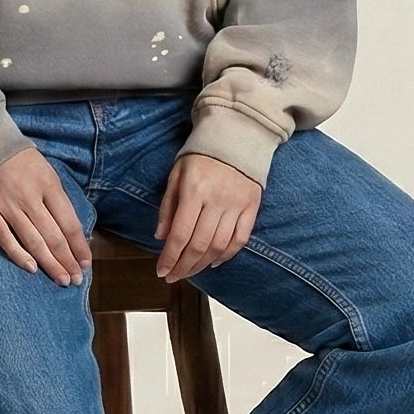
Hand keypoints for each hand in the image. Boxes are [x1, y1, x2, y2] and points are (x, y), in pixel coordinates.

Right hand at [0, 146, 94, 284]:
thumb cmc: (17, 158)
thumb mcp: (45, 170)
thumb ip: (56, 198)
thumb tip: (71, 229)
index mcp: (48, 184)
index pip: (69, 222)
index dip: (79, 246)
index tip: (86, 263)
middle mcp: (30, 197)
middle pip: (54, 236)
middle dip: (67, 261)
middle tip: (75, 280)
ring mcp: (7, 205)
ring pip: (33, 241)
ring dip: (50, 263)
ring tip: (61, 279)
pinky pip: (5, 238)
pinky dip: (19, 255)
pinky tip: (32, 268)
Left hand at [154, 151, 260, 282]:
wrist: (236, 138)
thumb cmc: (201, 156)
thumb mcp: (176, 175)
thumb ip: (168, 206)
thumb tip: (161, 237)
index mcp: (194, 192)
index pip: (180, 234)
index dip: (170, 257)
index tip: (162, 270)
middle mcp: (217, 201)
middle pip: (199, 245)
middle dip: (184, 266)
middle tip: (174, 276)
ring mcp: (237, 205)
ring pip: (219, 246)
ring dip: (202, 264)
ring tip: (190, 271)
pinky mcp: (252, 207)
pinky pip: (240, 239)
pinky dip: (227, 255)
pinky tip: (214, 262)